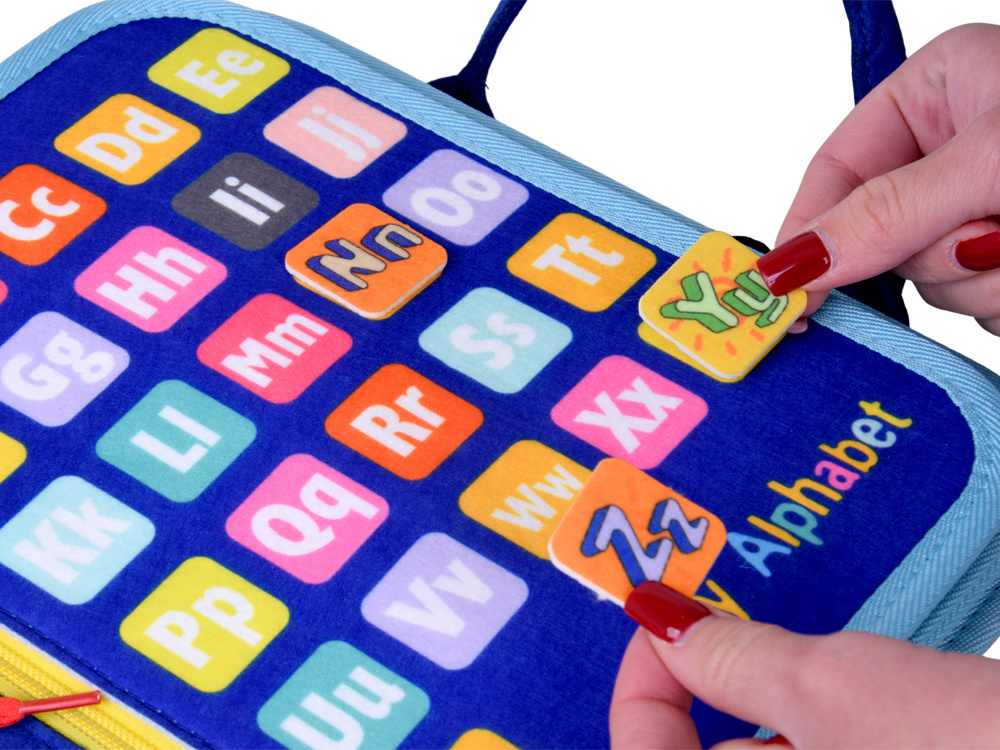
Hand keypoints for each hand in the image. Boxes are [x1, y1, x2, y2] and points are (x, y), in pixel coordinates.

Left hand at [610, 581, 999, 748]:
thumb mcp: (836, 689)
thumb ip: (734, 657)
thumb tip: (662, 621)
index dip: (644, 688)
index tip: (670, 625)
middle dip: (720, 696)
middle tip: (739, 631)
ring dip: (784, 713)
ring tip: (820, 666)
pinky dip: (832, 734)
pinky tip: (875, 700)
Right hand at [756, 24, 999, 335]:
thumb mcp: (988, 161)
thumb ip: (889, 212)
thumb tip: (794, 265)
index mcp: (935, 92)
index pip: (835, 170)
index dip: (809, 233)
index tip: (784, 292)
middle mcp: (952, 148)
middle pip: (879, 236)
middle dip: (927, 256)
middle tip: (976, 246)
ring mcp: (979, 206)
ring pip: (929, 278)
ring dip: (978, 282)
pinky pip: (972, 302)